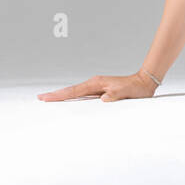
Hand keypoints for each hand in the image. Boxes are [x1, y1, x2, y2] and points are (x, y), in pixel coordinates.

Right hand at [38, 72, 159, 102]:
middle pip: (71, 91)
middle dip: (56, 95)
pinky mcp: (100, 91)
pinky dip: (73, 97)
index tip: (45, 97)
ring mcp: (96, 87)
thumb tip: (103, 100)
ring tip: (50, 100)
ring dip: (63, 96)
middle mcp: (94, 84)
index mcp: (96, 84)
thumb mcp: (125, 93)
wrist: (143, 82)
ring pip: (75, 92)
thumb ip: (114, 96)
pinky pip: (82, 95)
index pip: (73, 91)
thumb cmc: (134, 89)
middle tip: (40, 98)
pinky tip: (69, 101)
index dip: (59, 95)